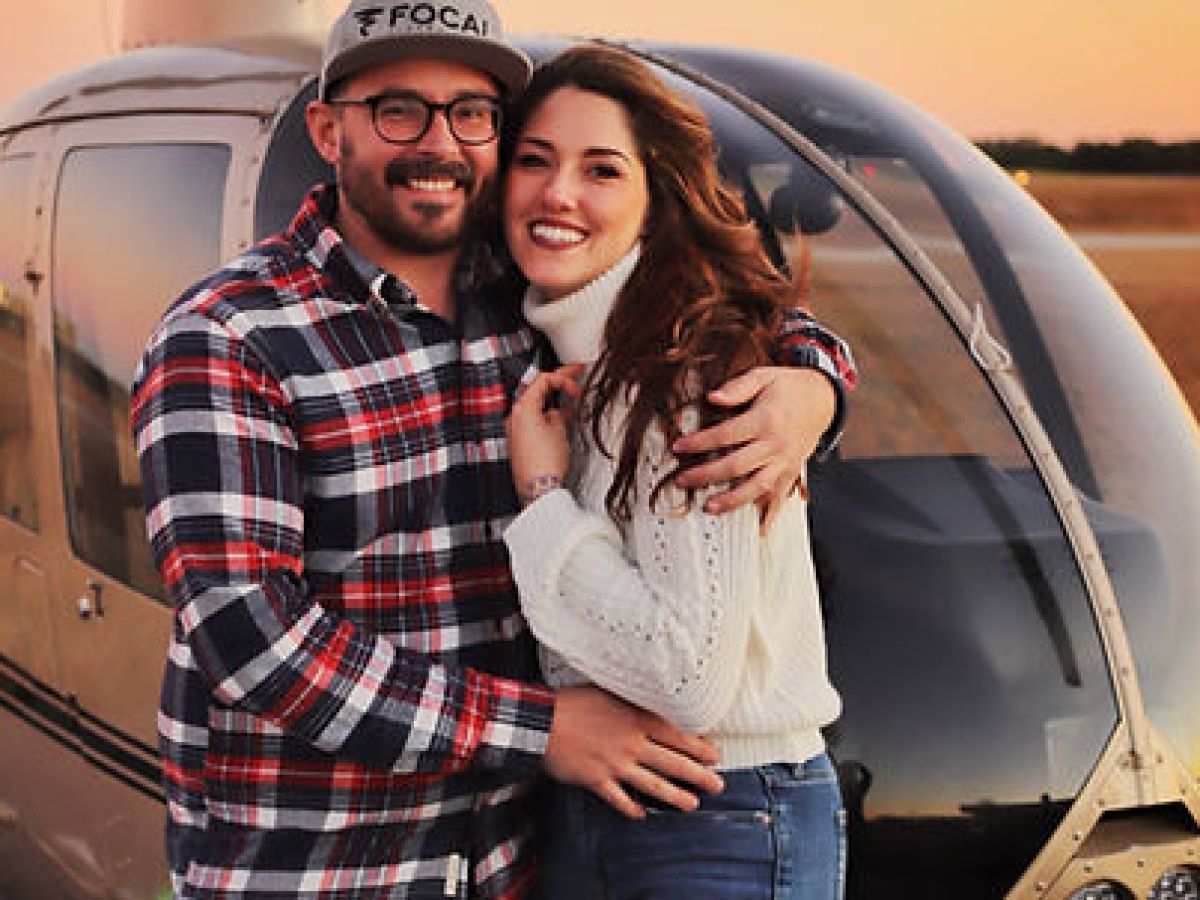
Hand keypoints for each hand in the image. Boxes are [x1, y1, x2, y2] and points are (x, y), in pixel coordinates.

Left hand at [507, 365, 584, 502]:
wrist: (539, 487)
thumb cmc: (546, 462)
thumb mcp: (559, 430)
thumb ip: (557, 414)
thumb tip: (555, 413)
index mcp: (523, 409)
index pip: (543, 380)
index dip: (563, 378)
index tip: (576, 384)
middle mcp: (515, 417)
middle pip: (537, 390)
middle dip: (558, 383)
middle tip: (575, 373)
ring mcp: (515, 430)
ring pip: (535, 405)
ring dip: (553, 399)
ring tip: (572, 397)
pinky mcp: (519, 442)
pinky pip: (533, 420)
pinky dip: (546, 415)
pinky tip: (560, 417)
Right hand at [544, 686, 722, 818]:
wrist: (542, 721)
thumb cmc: (571, 702)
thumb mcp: (608, 692)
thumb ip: (631, 703)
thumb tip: (650, 703)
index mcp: (635, 718)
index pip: (676, 735)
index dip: (698, 747)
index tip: (714, 755)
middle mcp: (630, 743)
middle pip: (672, 762)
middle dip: (699, 775)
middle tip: (717, 784)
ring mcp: (615, 764)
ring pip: (653, 784)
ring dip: (675, 796)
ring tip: (692, 804)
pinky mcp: (597, 780)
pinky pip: (620, 799)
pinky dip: (632, 809)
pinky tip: (642, 814)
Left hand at [672, 367, 834, 529]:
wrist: (822, 399)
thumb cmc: (788, 386)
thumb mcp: (764, 375)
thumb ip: (738, 386)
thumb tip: (713, 397)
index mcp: (765, 419)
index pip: (726, 434)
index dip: (700, 442)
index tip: (678, 446)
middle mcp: (775, 444)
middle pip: (736, 465)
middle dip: (706, 475)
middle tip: (682, 480)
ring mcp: (785, 461)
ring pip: (757, 486)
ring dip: (732, 500)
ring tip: (709, 508)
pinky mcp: (792, 471)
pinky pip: (780, 496)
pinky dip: (770, 514)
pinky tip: (758, 530)